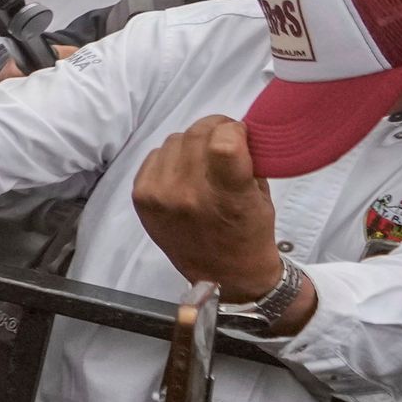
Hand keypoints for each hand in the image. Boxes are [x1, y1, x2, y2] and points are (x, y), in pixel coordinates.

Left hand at [131, 115, 284, 301]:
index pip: (224, 142)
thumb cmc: (249, 233)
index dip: (234, 130)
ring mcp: (159, 195)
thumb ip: (248, 159)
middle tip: (225, 138)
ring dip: (192, 143)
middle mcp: (188, 195)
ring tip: (204, 159)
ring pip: (174, 140)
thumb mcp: (260, 195)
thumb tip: (235, 129)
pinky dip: (171, 157)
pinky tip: (184, 170)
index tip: (241, 135)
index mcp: (227, 196)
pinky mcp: (141, 197)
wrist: (222, 272)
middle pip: (196, 134)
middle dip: (215, 129)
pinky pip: (155, 155)